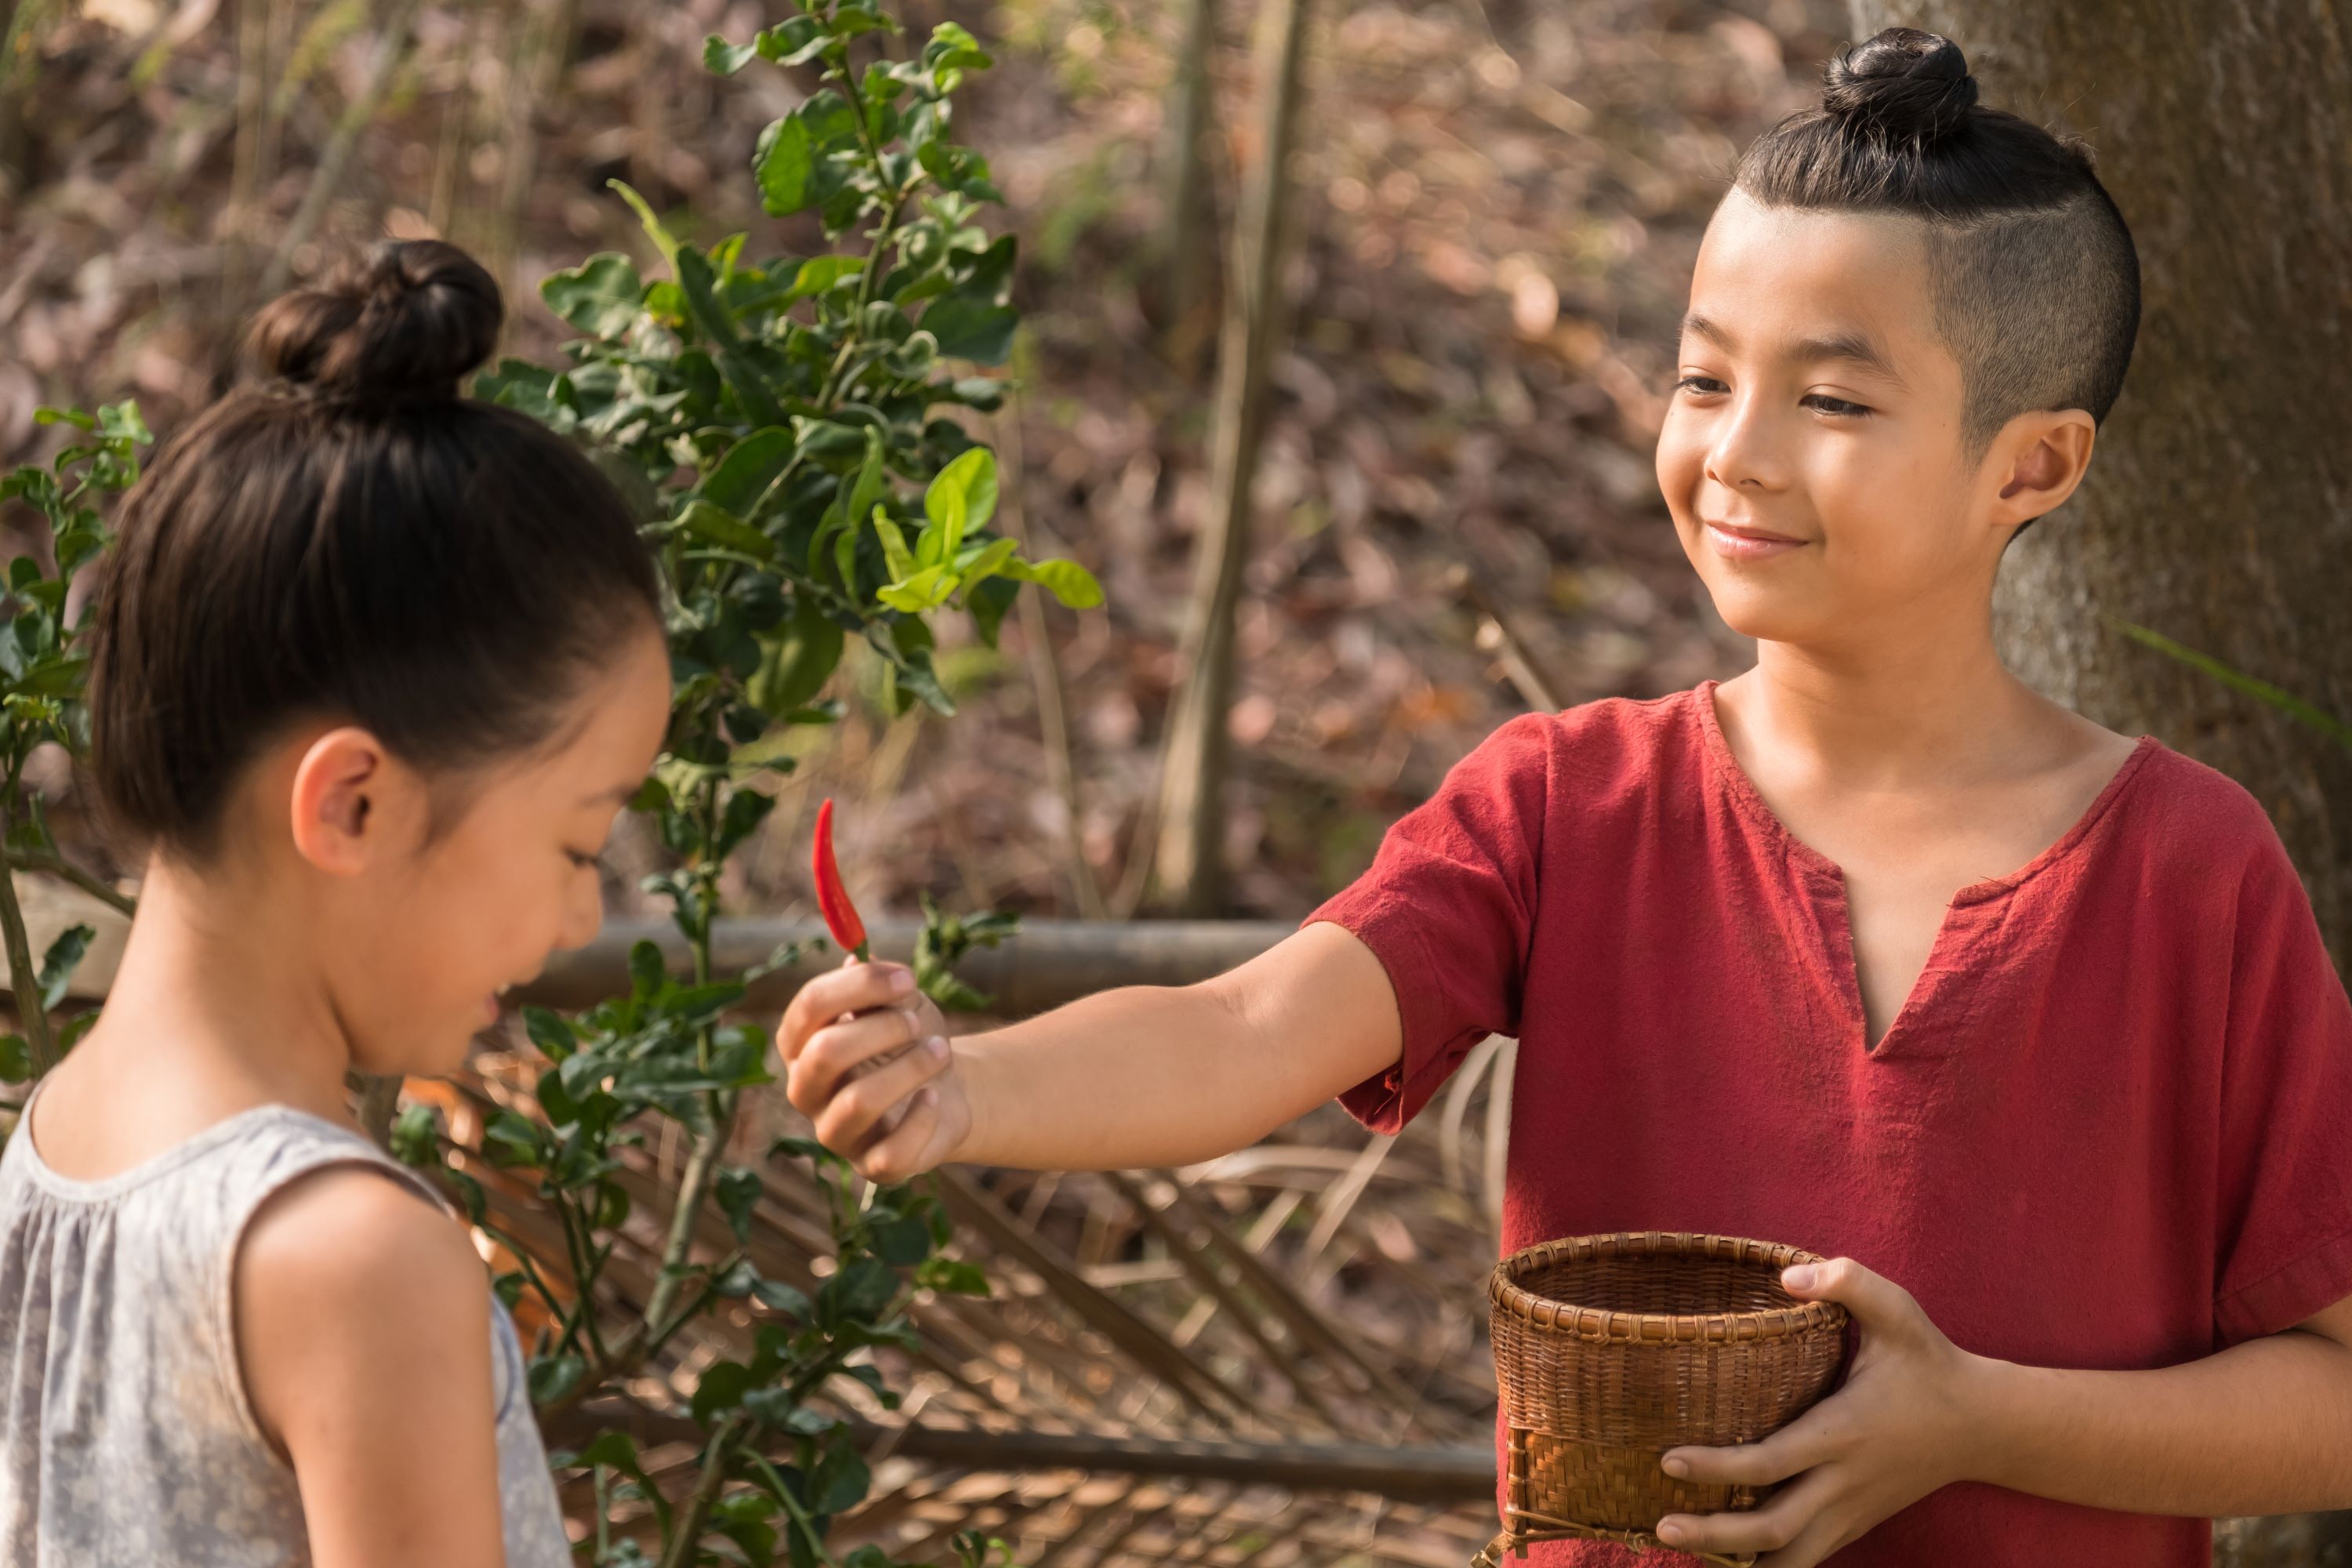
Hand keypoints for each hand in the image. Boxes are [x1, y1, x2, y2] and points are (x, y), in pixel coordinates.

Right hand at [780, 955, 969, 1182]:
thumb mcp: (901, 1005)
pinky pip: (891, 1150)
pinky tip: (935, 1096)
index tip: (907, 977)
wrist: (948, 1092)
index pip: (809, 1007)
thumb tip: (857, 959)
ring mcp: (836, 1133)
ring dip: (911, 1068)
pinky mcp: (871, 1166)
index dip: (858, 985)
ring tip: (941, 1052)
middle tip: (918, 1021)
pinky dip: (921, 1118)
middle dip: (882, 1029)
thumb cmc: (911, 1041)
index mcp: (802, 1043)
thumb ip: (880, 986)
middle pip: (825, 1052)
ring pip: (859, 1101)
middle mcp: (807, 1090)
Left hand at [1650, 1257, 1997, 1565]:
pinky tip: (1727, 1557)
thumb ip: (1846, 1282)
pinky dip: (1769, 1564)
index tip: (1669, 1460)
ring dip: (1738, 1563)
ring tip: (1686, 1550)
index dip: (1716, 1467)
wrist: (1984, 1424)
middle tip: (1662, 1527)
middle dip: (1715, 1535)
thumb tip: (1788, 1275)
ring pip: (1792, 1559)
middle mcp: (1844, 1482)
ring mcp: (1852, 1511)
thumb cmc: (1928, 1361)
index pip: (1770, 1461)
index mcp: (1843, 1432)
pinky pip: (1807, 1556)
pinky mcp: (1856, 1523)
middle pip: (1773, 1529)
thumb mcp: (1896, 1310)